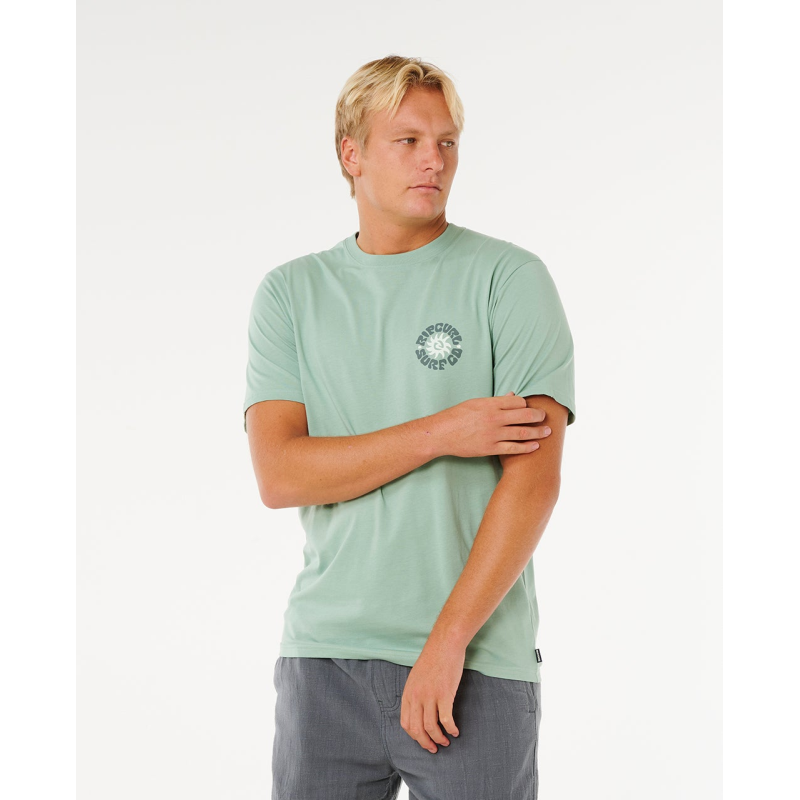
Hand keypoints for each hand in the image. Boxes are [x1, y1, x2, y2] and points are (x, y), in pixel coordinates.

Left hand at [400, 639, 463, 753]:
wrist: (444, 644)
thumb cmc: (433, 659)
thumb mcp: (416, 677)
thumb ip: (415, 693)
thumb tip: (418, 711)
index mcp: (408, 693)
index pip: (406, 723)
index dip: (415, 736)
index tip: (423, 740)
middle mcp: (416, 697)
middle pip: (417, 729)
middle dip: (425, 743)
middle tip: (434, 748)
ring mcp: (430, 696)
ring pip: (431, 727)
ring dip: (439, 739)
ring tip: (446, 741)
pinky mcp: (445, 694)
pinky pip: (446, 719)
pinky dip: (451, 729)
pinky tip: (455, 731)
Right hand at [432, 391, 551, 458]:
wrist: (441, 434)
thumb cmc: (456, 416)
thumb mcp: (475, 403)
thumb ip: (495, 401)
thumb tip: (512, 396)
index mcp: (490, 404)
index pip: (517, 401)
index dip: (526, 404)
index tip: (529, 408)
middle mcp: (494, 418)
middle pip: (525, 415)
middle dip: (539, 416)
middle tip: (546, 417)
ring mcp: (493, 434)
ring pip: (523, 432)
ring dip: (538, 432)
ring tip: (548, 432)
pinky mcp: (490, 448)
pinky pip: (513, 448)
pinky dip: (527, 447)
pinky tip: (535, 445)